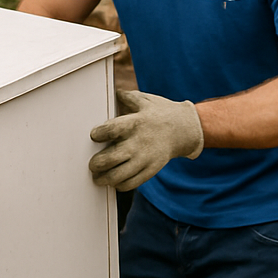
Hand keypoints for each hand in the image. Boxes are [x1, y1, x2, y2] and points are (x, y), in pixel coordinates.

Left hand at [89, 90, 203, 192]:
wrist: (185, 129)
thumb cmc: (161, 113)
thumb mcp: (144, 100)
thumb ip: (126, 97)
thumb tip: (112, 92)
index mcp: (136, 123)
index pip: (111, 130)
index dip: (98, 134)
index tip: (94, 136)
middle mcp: (139, 142)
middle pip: (110, 158)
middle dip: (96, 163)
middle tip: (92, 164)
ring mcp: (145, 159)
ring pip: (118, 176)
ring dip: (104, 178)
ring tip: (98, 177)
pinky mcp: (151, 170)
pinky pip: (131, 183)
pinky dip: (119, 185)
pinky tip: (114, 181)